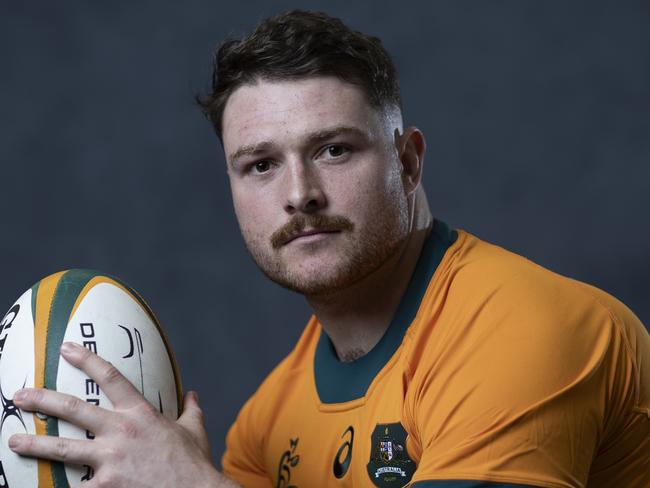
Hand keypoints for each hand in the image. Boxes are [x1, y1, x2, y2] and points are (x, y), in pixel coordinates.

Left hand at [8, 342, 228, 487]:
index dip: (87, 360)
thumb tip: (192, 395)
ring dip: (35, 443)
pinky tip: (38, 485)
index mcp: (141, 414)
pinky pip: (75, 487)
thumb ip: (191, 410)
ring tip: (14, 440)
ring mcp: (111, 460)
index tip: (67, 349)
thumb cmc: (194, 464)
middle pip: (75, 409)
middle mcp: (122, 431)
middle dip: (44, 399)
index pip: (111, 377)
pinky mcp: (106, 487)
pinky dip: (59, 487)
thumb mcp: (194, 430)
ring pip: (64, 448)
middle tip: (21, 394)